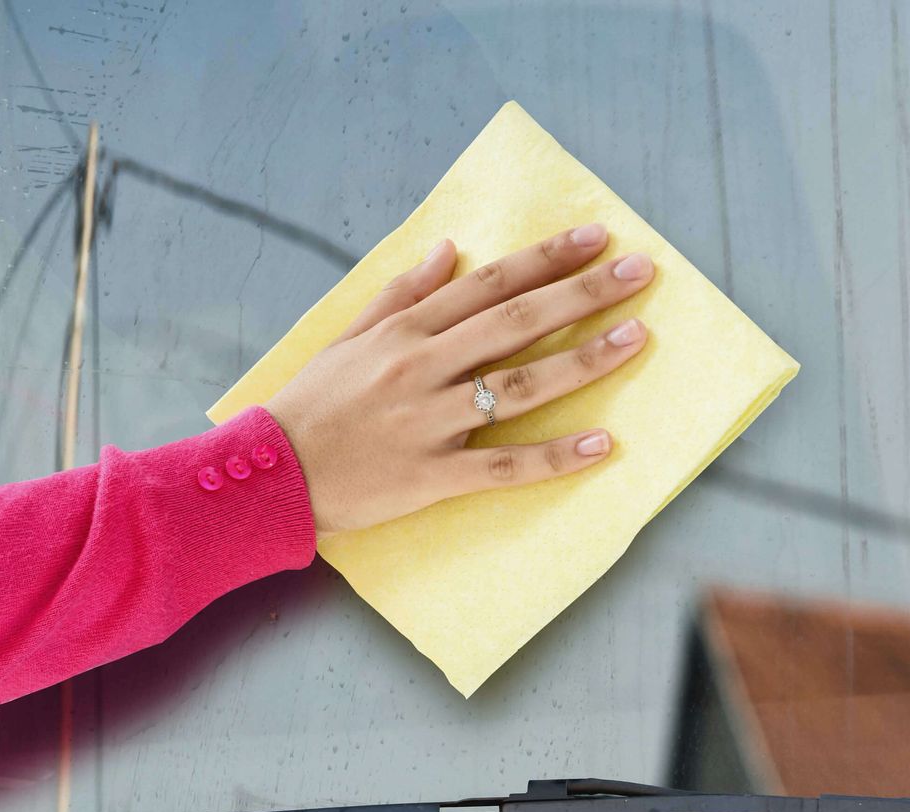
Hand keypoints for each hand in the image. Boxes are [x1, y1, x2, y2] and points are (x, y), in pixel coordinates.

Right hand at [265, 224, 653, 533]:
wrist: (269, 475)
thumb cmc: (310, 405)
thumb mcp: (348, 336)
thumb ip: (402, 292)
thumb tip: (450, 249)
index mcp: (405, 331)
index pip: (489, 284)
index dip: (546, 258)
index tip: (595, 237)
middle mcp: (422, 368)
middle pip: (516, 322)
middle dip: (583, 293)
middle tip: (640, 272)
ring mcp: (431, 422)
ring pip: (520, 386)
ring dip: (583, 360)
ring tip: (636, 338)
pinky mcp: (433, 476)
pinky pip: (505, 466)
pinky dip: (555, 457)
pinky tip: (602, 445)